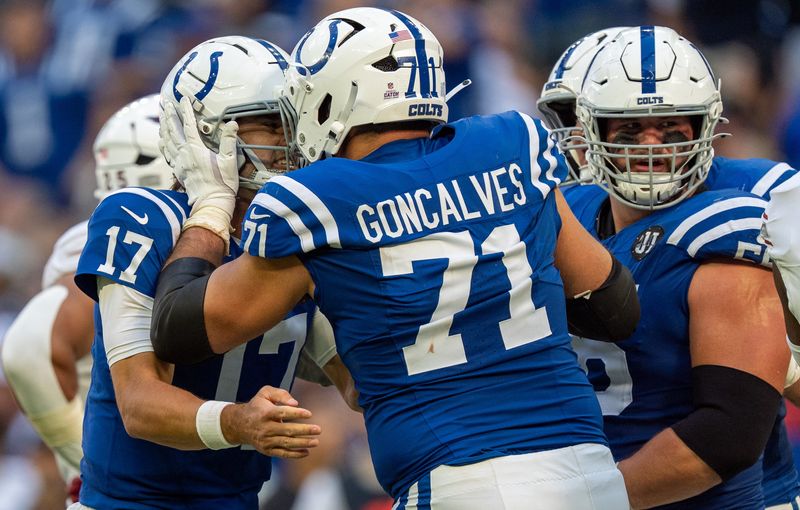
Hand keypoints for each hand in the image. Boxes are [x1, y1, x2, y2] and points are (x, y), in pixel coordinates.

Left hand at [159, 97, 239, 243]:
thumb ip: (228, 141)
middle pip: (173, 130)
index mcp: (196, 149)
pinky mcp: (178, 170)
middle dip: (169, 114)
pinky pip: (167, 153)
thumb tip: (232, 124)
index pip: (189, 125)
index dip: (186, 110)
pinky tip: (161, 139)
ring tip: (161, 116)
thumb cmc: (222, 183)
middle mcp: (184, 153)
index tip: (184, 98)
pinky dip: (163, 143)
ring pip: (167, 140)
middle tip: (165, 103)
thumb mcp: (229, 161)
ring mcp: (179, 162)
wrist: (211, 202)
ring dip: (163, 126)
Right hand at [221, 386, 320, 457]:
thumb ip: (280, 394)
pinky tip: (306, 452)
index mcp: (265, 413)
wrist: (240, 424)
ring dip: (302, 443)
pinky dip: (294, 454)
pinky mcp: (267, 450)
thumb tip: (295, 403)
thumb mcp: (265, 393)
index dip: (296, 413)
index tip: (309, 414)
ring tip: (316, 441)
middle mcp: (265, 428)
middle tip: (318, 429)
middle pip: (287, 430)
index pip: (282, 413)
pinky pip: (282, 453)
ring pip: (286, 443)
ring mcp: (266, 440)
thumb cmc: (258, 406)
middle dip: (304, 430)